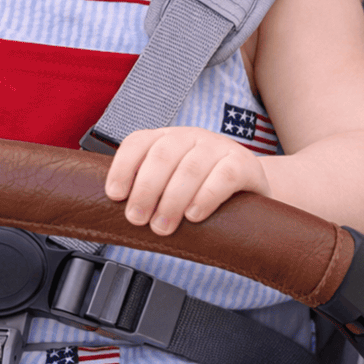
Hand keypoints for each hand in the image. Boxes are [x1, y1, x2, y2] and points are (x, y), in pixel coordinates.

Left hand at [104, 126, 269, 234]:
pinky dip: (205, 197)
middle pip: (162, 155)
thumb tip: (113, 214)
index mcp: (166, 139)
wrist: (250, 188)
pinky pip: (223, 176)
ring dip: (172, 200)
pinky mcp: (243, 163)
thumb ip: (147, 192)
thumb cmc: (200, 190)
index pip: (137, 142)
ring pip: (190, 167)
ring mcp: (218, 146)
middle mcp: (190, 136)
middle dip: (145, 189)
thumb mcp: (170, 184)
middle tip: (138, 220)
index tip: (114, 195)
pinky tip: (194, 215)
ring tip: (162, 227)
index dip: (122, 167)